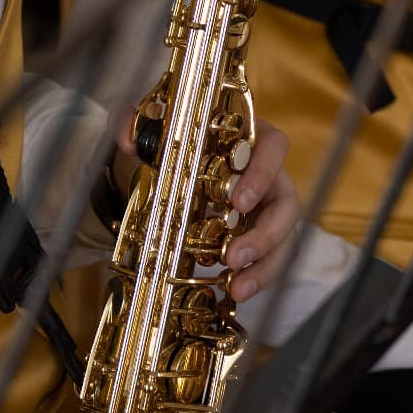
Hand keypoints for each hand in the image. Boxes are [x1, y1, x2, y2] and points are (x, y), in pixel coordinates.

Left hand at [113, 114, 301, 302]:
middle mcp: (267, 173)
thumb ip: (135, 122)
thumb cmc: (178, 139)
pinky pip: (269, 257)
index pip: (274, 146)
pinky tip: (235, 291)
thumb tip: (126, 138)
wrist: (175, 163)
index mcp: (249, 138)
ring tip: (238, 287)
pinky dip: (256, 276)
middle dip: (265, 235)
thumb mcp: (155, 126)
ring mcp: (266, 206)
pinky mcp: (259, 232)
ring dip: (265, 265)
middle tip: (234, 257)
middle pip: (286, 203)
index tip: (238, 202)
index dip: (263, 174)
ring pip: (284, 236)